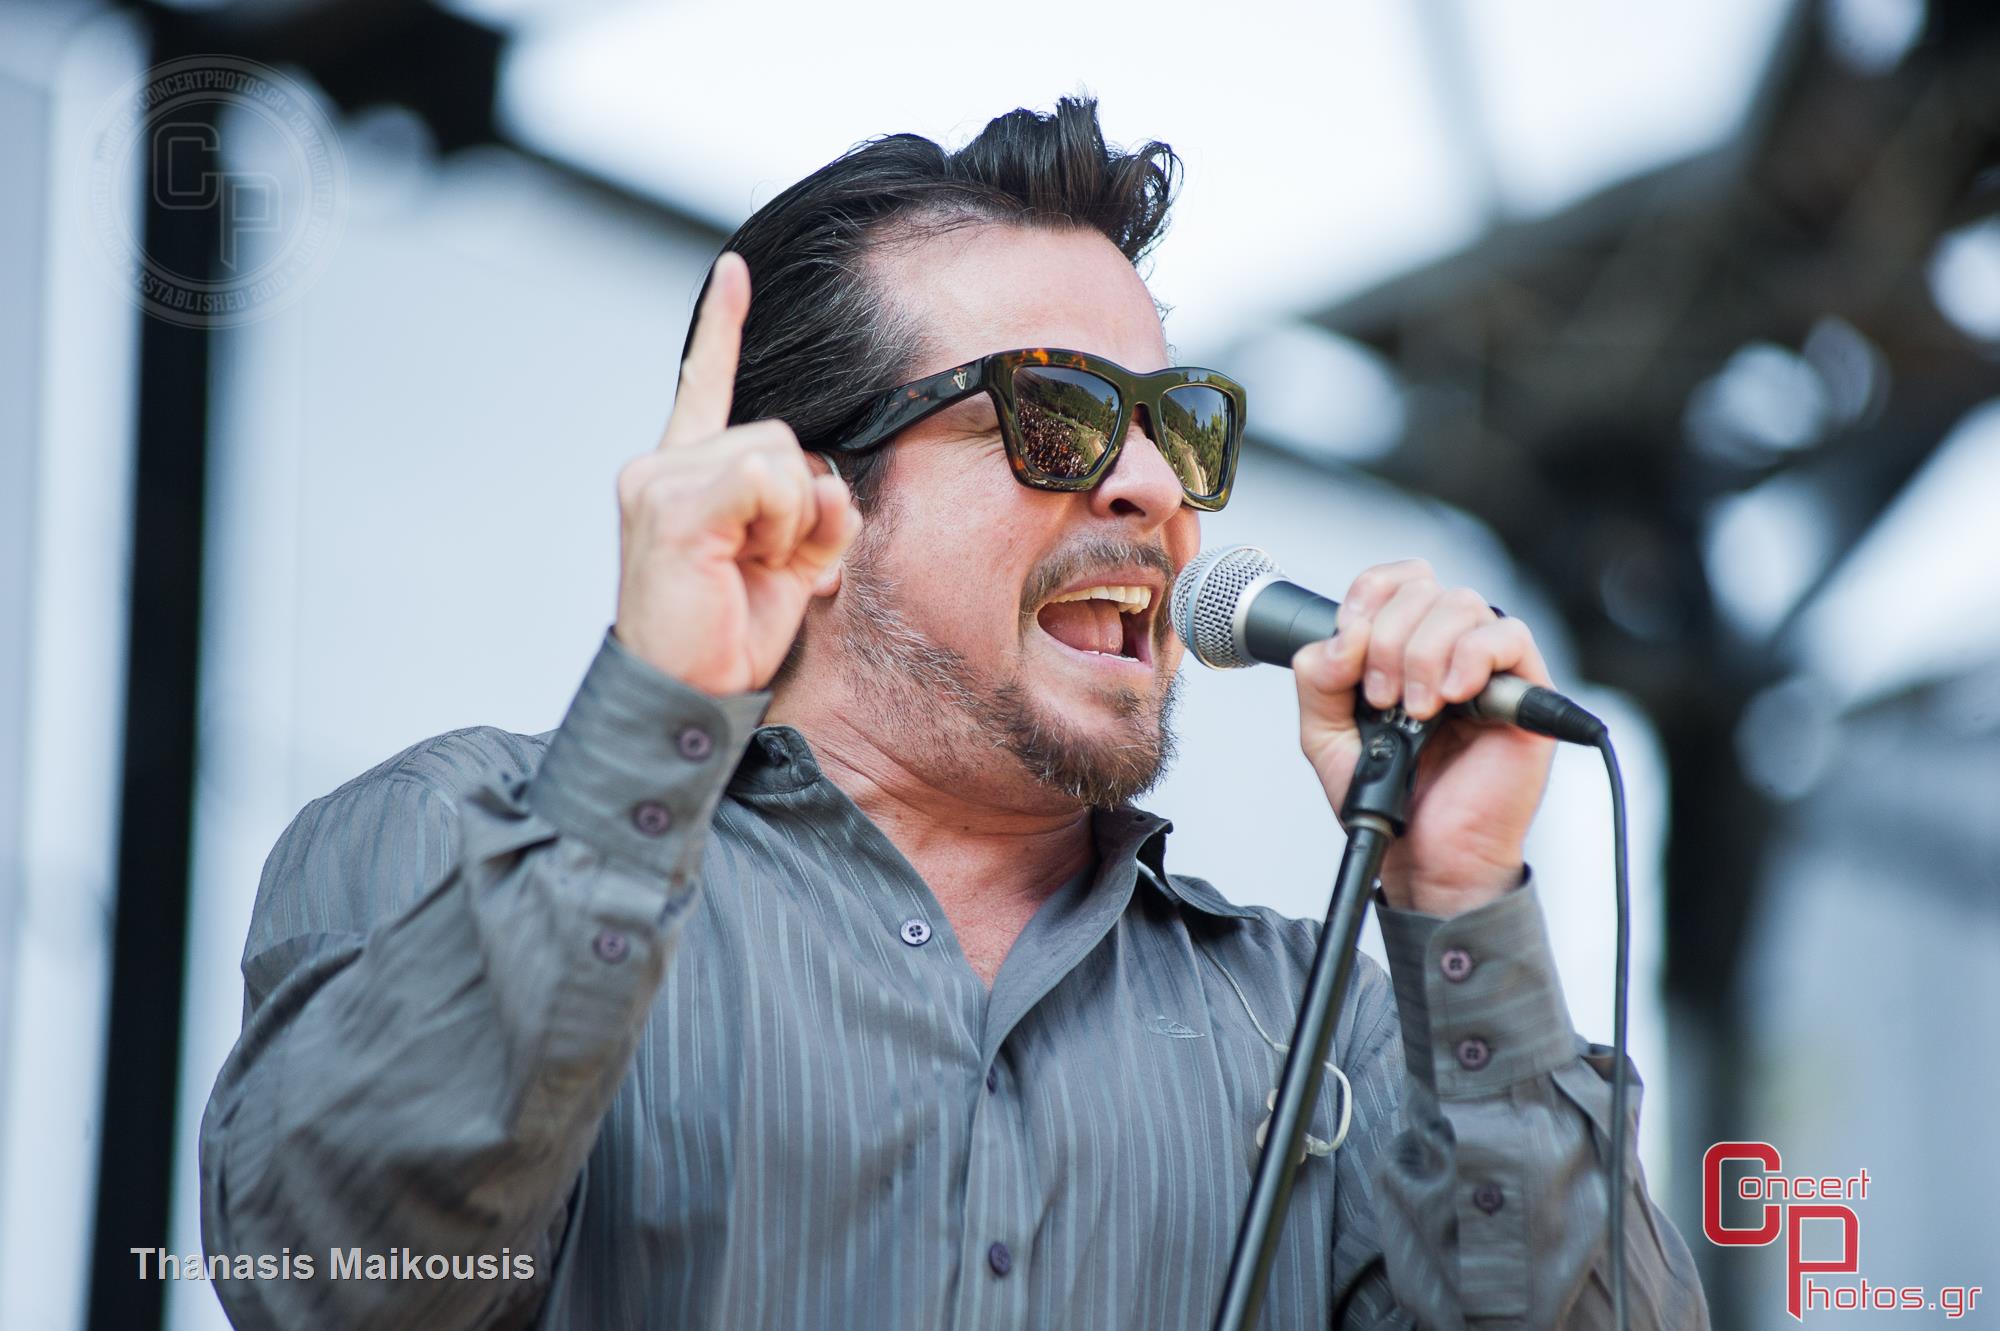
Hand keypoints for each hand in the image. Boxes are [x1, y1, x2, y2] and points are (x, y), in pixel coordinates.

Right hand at [613, 252, 860, 694]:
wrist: (686, 696)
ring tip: (751, 567)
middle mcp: (661, 467)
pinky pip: (764, 477)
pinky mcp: (670, 504)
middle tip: (765, 563)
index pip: (705, 386)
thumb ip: (812, 511)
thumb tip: (832, 484)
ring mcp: (659, 482)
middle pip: (779, 436)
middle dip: (799, 504)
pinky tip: (746, 558)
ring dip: (792, 519)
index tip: (736, 271)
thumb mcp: (789, 564)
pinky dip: (779, 520)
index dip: (722, 328)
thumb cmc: (729, 635)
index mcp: (684, 475)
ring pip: (779, 454)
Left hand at [1290, 560, 1556, 916]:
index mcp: (1401, 646)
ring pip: (1461, 604)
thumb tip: (1338, 641)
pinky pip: (1509, 637)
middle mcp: (1446, 646)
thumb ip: (1318, 681)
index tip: (1348, 648)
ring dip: (1424, 654)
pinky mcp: (1526, 690)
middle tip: (1382, 700)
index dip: (1366, 599)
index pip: (1391, 581)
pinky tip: (1453, 696)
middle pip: (1422, 588)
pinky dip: (1473, 656)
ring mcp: (1487, 665)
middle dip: (1387, 641)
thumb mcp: (1327, 735)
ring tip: (1417, 711)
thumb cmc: (1389, 795)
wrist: (1425, 853)